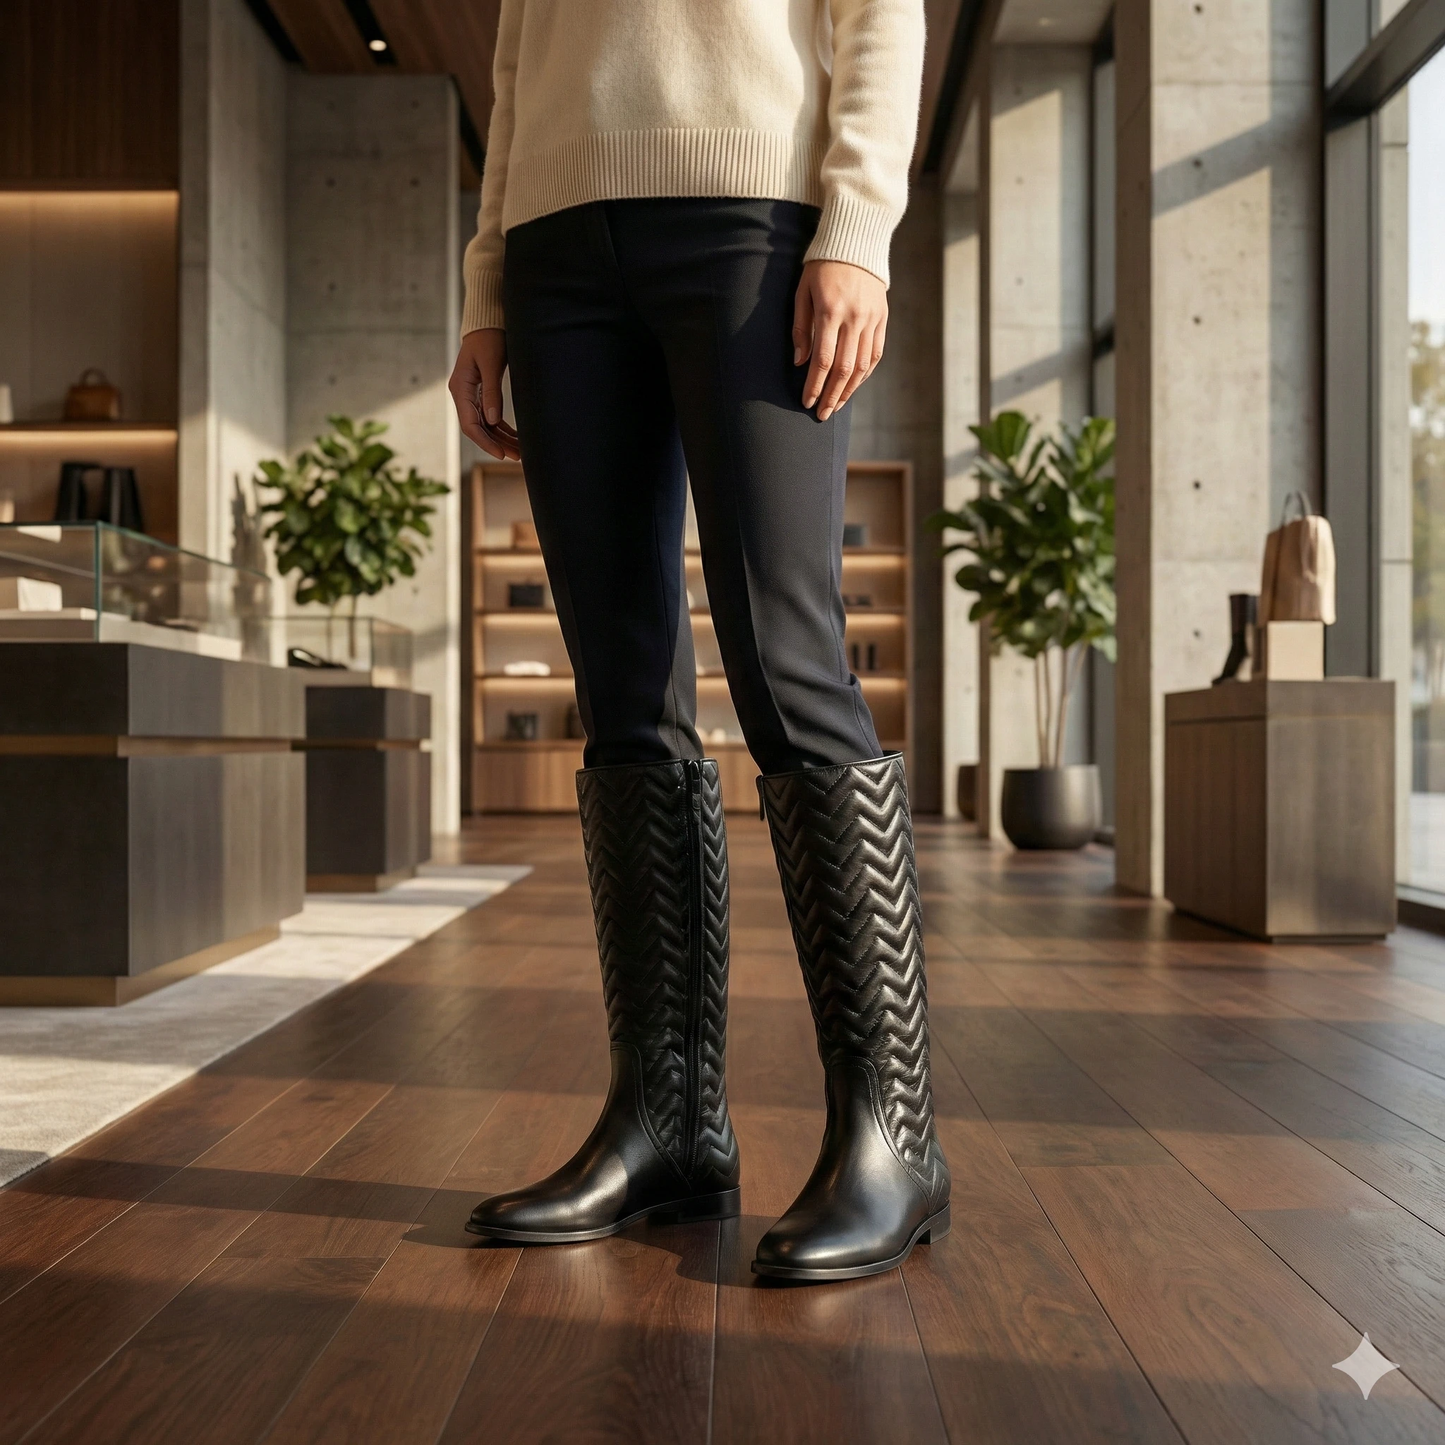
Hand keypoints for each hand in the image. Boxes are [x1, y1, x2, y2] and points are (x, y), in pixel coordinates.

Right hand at [449, 328, 520, 460]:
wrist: (487, 322)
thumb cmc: (489, 338)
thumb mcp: (491, 364)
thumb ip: (492, 392)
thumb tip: (492, 420)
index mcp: (460, 389)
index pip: (470, 424)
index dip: (485, 442)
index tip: (501, 455)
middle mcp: (463, 395)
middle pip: (478, 428)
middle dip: (497, 444)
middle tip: (518, 457)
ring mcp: (472, 395)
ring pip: (486, 425)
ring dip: (502, 439)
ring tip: (521, 452)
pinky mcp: (482, 393)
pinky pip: (491, 416)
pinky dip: (503, 428)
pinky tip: (516, 438)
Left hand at [793, 260, 887, 420]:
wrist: (856, 243)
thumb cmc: (821, 268)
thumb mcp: (803, 292)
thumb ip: (801, 327)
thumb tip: (801, 362)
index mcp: (831, 312)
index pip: (822, 360)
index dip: (814, 385)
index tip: (806, 401)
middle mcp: (854, 318)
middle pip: (844, 369)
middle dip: (831, 395)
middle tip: (821, 414)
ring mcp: (871, 320)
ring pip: (862, 366)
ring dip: (848, 390)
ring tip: (836, 405)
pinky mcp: (882, 319)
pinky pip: (875, 354)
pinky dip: (865, 375)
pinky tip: (853, 387)